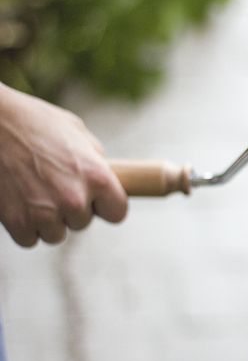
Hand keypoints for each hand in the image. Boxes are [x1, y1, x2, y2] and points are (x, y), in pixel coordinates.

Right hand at [0, 83, 127, 246]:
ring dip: (46, 219)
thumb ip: (96, 161)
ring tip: (33, 190)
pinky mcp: (17, 222)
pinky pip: (29, 239)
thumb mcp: (77, 133)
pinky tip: (17, 200)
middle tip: (51, 183)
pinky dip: (23, 225)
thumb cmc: (34, 122)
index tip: (95, 200)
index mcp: (97, 176)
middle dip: (70, 208)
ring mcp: (45, 213)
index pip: (117, 213)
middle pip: (82, 223)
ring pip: (55, 234)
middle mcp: (75, 199)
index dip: (105, 206)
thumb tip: (108, 179)